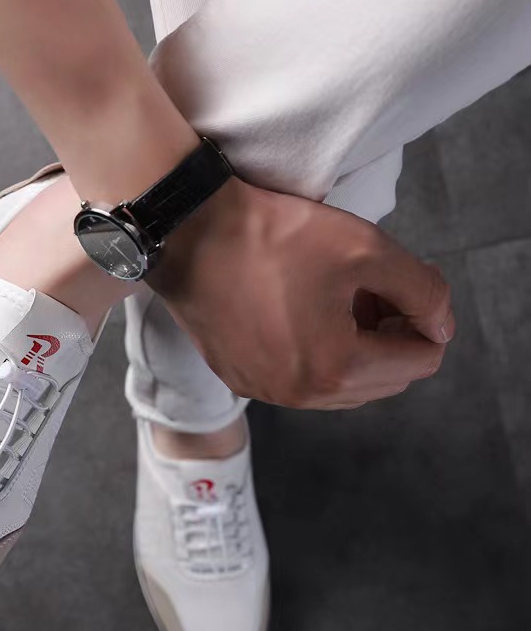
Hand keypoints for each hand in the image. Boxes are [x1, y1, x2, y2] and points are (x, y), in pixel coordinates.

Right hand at [148, 177, 454, 409]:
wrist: (190, 235)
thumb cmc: (274, 237)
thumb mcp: (367, 249)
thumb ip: (424, 291)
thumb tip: (441, 326)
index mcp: (337, 368)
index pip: (421, 361)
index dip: (426, 319)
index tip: (405, 284)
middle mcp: (302, 395)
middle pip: (384, 380)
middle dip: (391, 336)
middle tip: (373, 288)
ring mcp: (267, 392)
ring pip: (342, 385)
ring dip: (355, 348)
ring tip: (336, 299)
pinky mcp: (241, 380)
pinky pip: (300, 381)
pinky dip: (315, 353)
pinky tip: (297, 311)